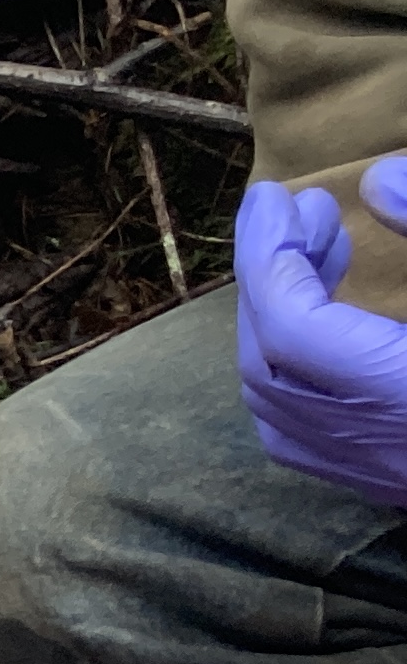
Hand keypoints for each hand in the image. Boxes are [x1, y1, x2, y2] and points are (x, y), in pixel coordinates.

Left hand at [234, 170, 406, 505]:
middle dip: (272, 279)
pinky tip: (336, 319)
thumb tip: (380, 180)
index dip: (271, 256)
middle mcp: (381, 450)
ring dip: (284, 317)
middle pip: (271, 365)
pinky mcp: (391, 483)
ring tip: (324, 247)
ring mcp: (383, 476)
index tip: (276, 196)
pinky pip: (305, 428)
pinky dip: (299, 364)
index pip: (293, 329)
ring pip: (281, 403)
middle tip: (305, 211)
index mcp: (402, 401)